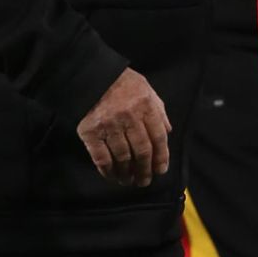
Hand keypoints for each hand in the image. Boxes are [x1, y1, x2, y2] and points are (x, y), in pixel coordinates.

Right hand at [77, 67, 170, 186]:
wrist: (90, 75)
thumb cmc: (122, 83)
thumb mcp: (146, 89)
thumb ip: (158, 110)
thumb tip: (167, 131)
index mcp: (145, 106)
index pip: (158, 137)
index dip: (161, 157)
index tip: (160, 170)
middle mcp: (129, 117)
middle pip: (142, 151)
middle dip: (145, 170)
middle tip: (145, 181)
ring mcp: (109, 125)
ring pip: (123, 157)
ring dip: (127, 173)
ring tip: (128, 180)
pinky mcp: (91, 132)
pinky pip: (101, 158)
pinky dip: (108, 171)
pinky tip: (112, 176)